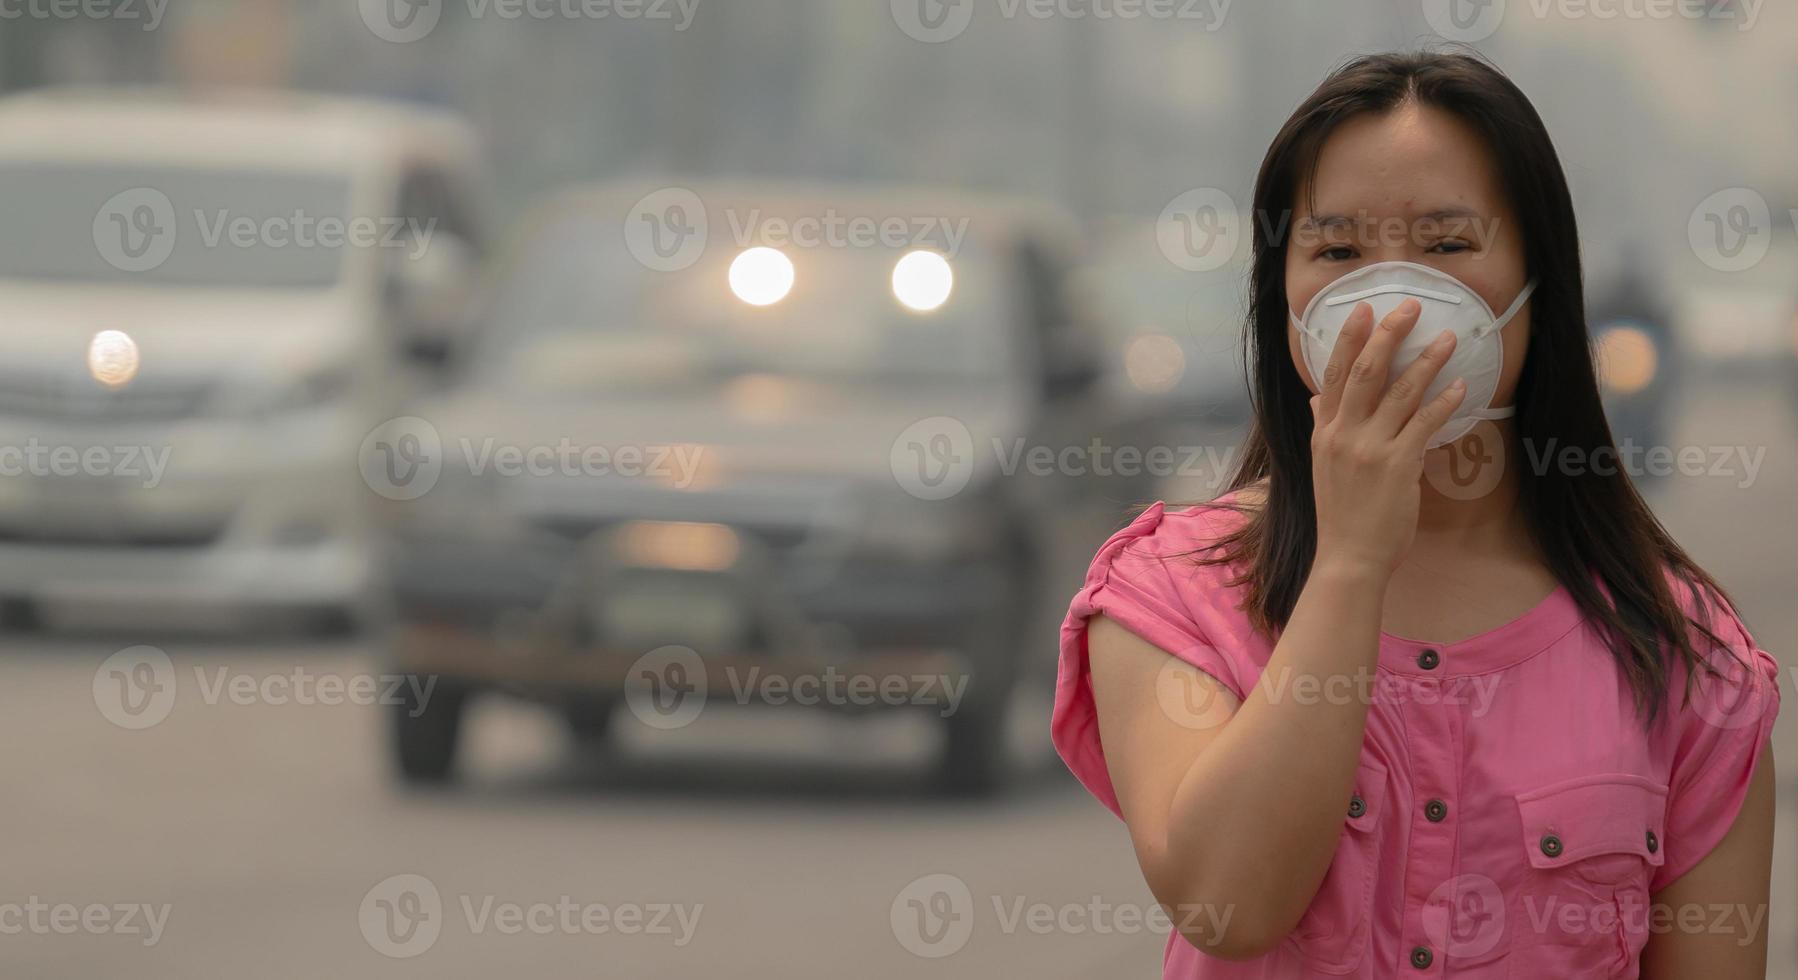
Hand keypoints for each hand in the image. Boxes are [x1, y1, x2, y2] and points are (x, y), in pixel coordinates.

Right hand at [1308, 299, 1465, 574]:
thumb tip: (1317, 398)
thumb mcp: (1321, 465)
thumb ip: (1322, 427)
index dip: (1350, 340)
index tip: (1364, 309)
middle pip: (1366, 373)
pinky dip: (1443, 402)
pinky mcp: (1397, 465)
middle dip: (1388, 335)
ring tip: (1447, 338)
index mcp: (1324, 432)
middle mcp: (1343, 435)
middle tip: (1410, 306)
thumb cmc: (1341, 514)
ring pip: (1400, 393)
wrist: (1348, 557)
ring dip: (1426, 361)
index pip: (1334, 375)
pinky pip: (1424, 424)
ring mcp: (1369, 449)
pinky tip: (1460, 387)